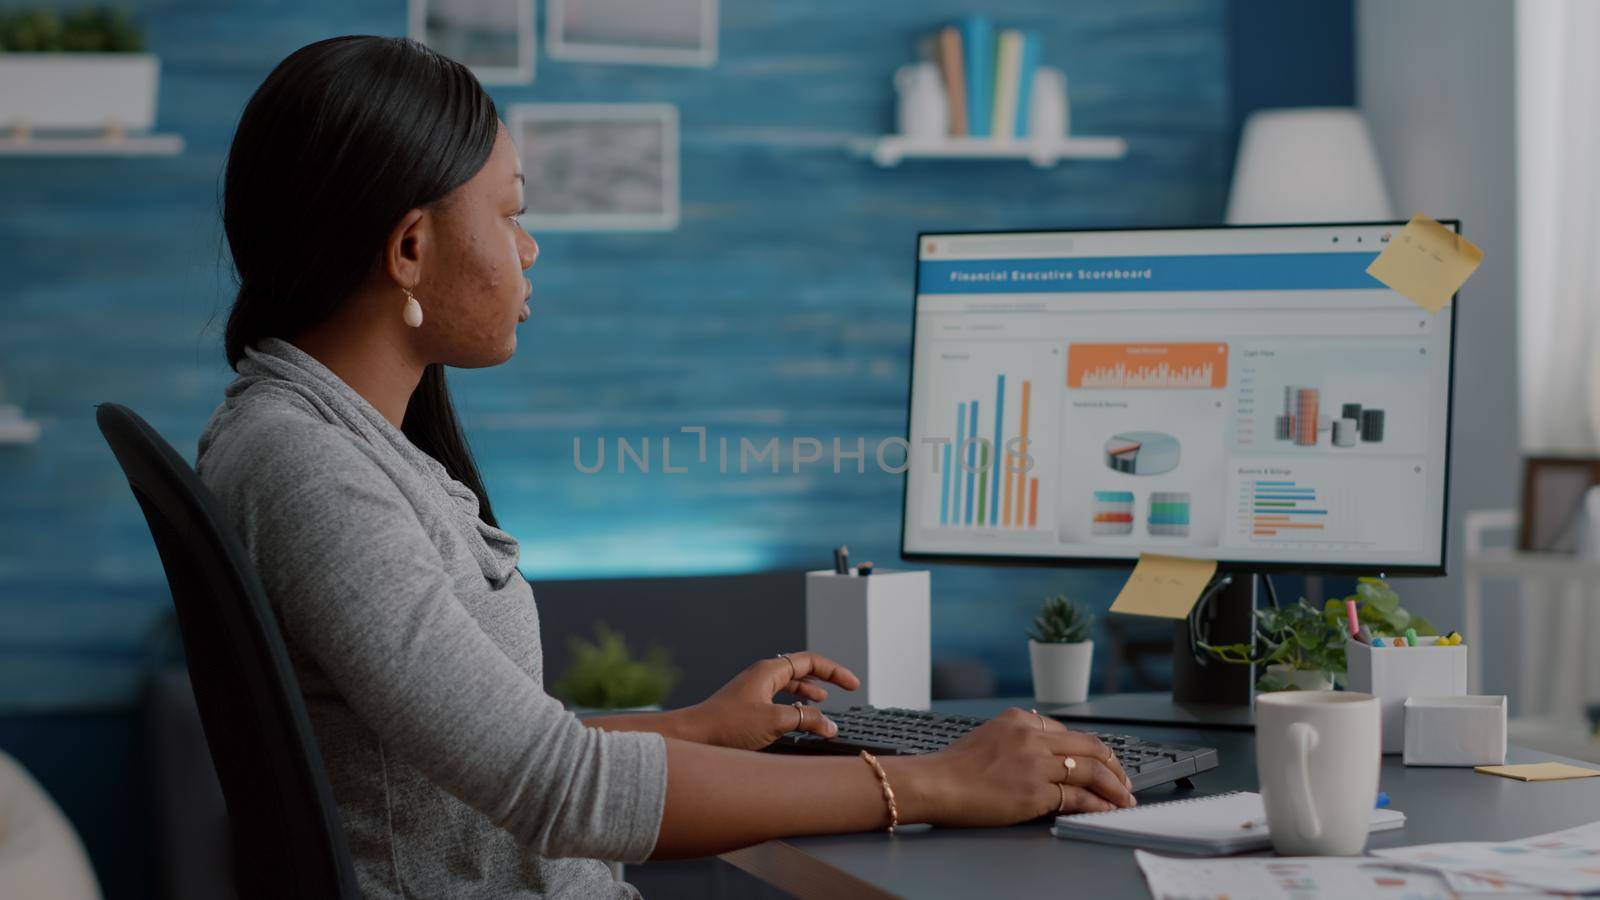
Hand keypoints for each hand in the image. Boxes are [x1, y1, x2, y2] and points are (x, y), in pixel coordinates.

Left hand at [679, 652, 859, 750]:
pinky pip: (779, 701)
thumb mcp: (775, 721)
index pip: (810, 661)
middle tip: (846, 690)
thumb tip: (830, 724)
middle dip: (825, 679)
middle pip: (801, 670)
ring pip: (790, 687)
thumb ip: (807, 720)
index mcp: (769, 671)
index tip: (853, 684)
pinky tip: (799, 720)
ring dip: (809, 694)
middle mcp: (762, 676)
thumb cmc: (727, 726)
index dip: (835, 671)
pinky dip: (795, 708)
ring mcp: (754, 691)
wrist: (693, 738)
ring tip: (825, 705)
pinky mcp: (748, 707)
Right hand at [888, 707, 1135, 826]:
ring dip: (1114, 787)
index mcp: (1019, 720)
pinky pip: (1078, 797)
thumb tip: (1041, 746)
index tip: (1103, 762)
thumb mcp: (987, 735)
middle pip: (1089, 746)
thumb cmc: (953, 767)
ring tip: (1124, 798)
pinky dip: (1098, 805)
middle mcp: (1031, 736)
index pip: (1069, 732)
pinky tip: (1105, 810)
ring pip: (1090, 771)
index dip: (1093, 750)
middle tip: (1124, 781)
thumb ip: (1015, 738)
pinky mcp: (1034, 791)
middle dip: (1114, 765)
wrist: (933, 783)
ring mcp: (1034, 763)